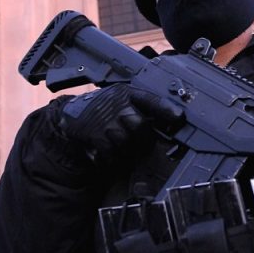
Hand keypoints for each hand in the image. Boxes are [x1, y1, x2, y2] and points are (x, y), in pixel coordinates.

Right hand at [57, 84, 180, 161]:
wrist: (74, 113)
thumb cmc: (106, 108)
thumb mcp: (124, 98)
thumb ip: (144, 107)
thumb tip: (172, 121)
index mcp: (128, 94)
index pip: (151, 100)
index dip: (166, 110)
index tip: (179, 118)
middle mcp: (117, 106)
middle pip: (140, 126)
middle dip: (144, 139)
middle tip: (141, 142)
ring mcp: (105, 122)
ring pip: (127, 143)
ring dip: (127, 150)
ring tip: (122, 145)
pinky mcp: (94, 137)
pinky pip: (112, 154)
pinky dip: (113, 158)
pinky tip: (109, 151)